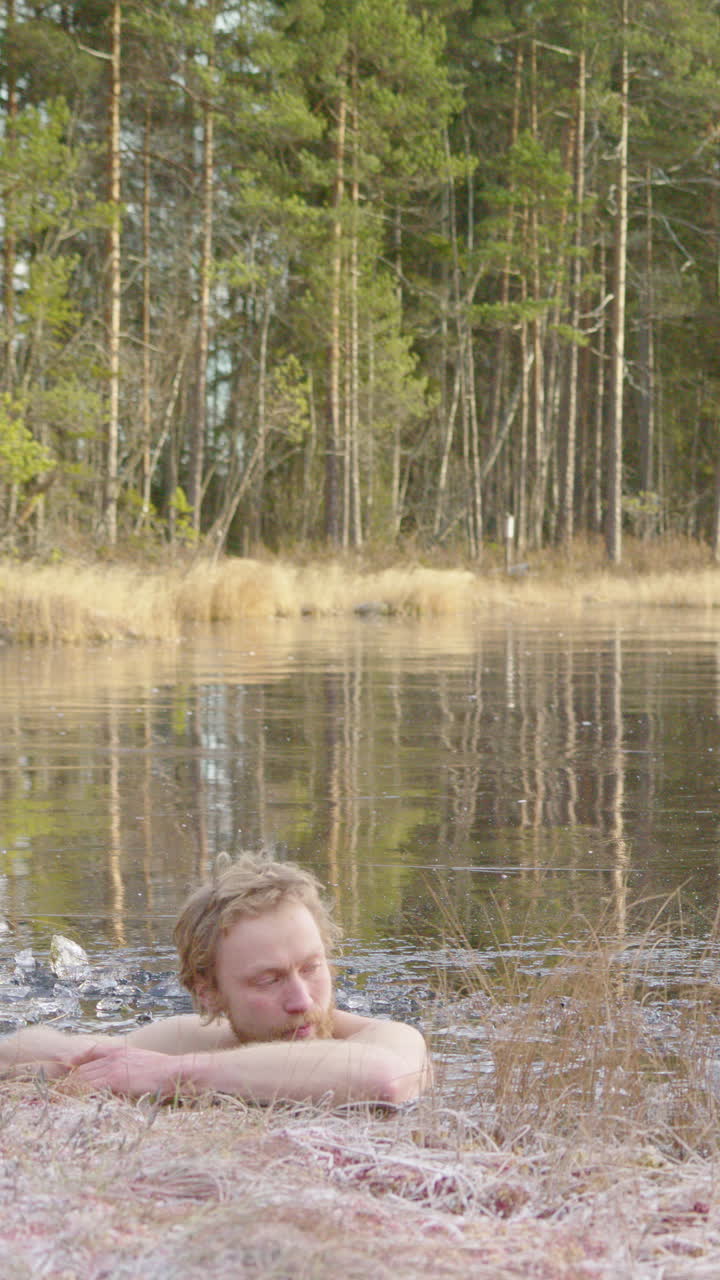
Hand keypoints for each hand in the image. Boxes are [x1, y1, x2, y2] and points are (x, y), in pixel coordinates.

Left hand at [68, 1043, 183, 1099]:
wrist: (175, 1072)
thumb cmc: (163, 1073)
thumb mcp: (142, 1065)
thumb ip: (128, 1070)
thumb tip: (120, 1084)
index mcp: (119, 1051)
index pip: (90, 1056)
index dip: (77, 1066)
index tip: (69, 1075)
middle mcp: (113, 1056)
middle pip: (83, 1069)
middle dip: (70, 1081)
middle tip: (60, 1094)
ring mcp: (113, 1066)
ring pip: (83, 1077)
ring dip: (71, 1089)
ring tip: (62, 1101)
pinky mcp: (114, 1078)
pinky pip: (90, 1086)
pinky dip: (80, 1094)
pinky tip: (74, 1102)